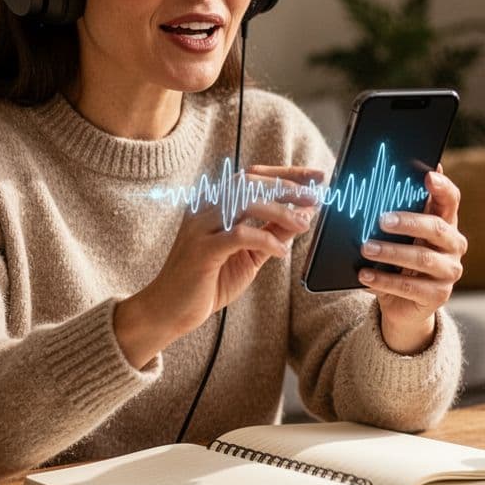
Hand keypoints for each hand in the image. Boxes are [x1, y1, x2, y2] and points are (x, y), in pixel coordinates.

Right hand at [115, 165, 324, 367]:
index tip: (316, 177)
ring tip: (303, 223)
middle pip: (249, 181)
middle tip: (314, 197)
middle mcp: (204, 209)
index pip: (252, 176)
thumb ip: (271, 234)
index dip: (286, 174)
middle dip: (287, 186)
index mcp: (213, 204)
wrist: (168, 311)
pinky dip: (265, 239)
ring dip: (280, 210)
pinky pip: (239, 234)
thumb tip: (303, 216)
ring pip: (244, 202)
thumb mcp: (248, 255)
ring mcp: (200, 227)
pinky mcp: (201, 250)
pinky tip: (281, 252)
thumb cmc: (207, 282)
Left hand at [357, 166, 466, 354]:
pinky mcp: (438, 296)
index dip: (442, 187)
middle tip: (381, 220)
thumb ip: (397, 212)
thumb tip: (385, 181)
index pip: (451, 200)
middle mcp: (454, 246)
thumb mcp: (399, 236)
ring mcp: (449, 272)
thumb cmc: (399, 261)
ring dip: (391, 252)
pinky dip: (384, 280)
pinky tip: (365, 275)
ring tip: (367, 248)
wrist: (402, 304)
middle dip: (408, 222)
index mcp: (446, 224)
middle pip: (436, 228)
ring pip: (422, 258)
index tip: (428, 176)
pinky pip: (410, 287)